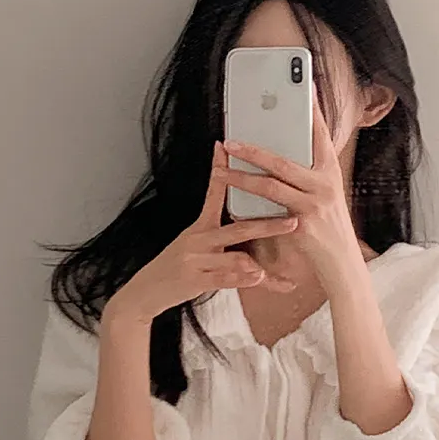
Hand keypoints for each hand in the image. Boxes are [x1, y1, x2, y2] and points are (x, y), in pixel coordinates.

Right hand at [117, 141, 273, 326]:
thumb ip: (218, 238)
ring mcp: (196, 258)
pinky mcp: (195, 279)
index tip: (225, 147)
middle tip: (293, 221)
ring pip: (235, 256)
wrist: (145, 292)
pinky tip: (258, 278)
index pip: (213, 192)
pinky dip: (244, 279)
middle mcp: (198, 238)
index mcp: (200, 226)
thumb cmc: (175, 268)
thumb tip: (248, 235)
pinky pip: (225, 277)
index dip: (220, 169)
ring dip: (257, 264)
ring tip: (273, 268)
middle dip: (269, 225)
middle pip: (239, 227)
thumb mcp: (192, 244)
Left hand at [221, 106, 364, 309]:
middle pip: (284, 159)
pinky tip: (231, 198)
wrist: (341, 262)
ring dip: (241, 176)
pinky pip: (269, 210)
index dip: (312, 110)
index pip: (320, 135)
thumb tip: (282, 151)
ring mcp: (314, 204)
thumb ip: (307, 174)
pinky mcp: (302, 224)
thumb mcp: (324, 194)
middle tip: (230, 140)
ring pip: (271, 184)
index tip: (304, 88)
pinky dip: (248, 203)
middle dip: (253, 148)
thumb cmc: (329, 226)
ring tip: (220, 168)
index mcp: (330, 172)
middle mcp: (325, 184)